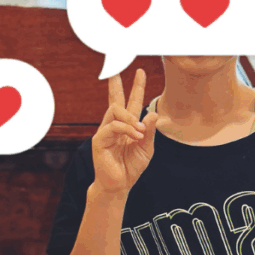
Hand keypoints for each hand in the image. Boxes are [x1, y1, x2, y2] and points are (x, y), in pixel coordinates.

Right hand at [91, 70, 157, 195]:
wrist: (119, 185)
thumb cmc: (131, 167)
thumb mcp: (146, 148)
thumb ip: (149, 131)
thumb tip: (153, 113)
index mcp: (128, 126)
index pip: (131, 102)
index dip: (136, 87)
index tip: (140, 72)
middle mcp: (115, 126)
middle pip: (115, 100)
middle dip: (116, 84)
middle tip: (116, 69)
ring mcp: (106, 132)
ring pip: (115, 110)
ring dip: (130, 117)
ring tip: (140, 130)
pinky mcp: (100, 140)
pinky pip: (113, 126)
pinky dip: (126, 128)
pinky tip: (135, 136)